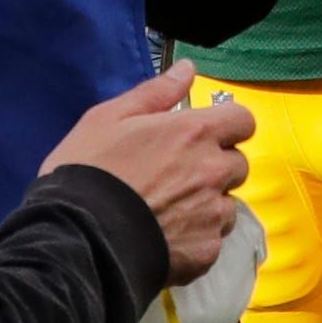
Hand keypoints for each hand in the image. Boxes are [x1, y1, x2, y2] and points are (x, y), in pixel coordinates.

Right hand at [41, 61, 254, 285]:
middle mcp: (213, 171)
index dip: (227, 127)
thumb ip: (156, 92)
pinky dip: (196, 238)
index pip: (243, 121)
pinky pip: (213, 240)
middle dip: (216, 166)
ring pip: (227, 205)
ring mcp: (213, 215)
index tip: (205, 136)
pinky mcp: (206, 253)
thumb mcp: (110, 117)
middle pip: (237, 164)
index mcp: (195, 132)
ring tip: (170, 211)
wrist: (78, 237)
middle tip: (178, 176)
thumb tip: (188, 69)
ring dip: (208, 205)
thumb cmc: (89, 170)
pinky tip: (166, 238)